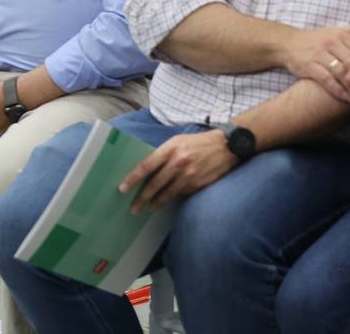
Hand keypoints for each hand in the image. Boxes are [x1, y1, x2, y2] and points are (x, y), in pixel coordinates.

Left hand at [118, 129, 236, 212]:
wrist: (227, 146)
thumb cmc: (197, 142)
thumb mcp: (177, 141)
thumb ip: (162, 154)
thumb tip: (147, 169)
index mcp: (169, 149)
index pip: (146, 166)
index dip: (133, 178)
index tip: (123, 188)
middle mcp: (178, 162)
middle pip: (155, 184)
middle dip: (142, 197)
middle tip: (133, 207)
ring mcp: (190, 175)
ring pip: (168, 193)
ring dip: (157, 203)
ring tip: (148, 208)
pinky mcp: (199, 184)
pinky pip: (182, 193)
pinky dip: (174, 197)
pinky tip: (168, 201)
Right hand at [282, 16, 349, 101]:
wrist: (286, 43)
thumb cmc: (314, 39)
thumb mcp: (333, 31)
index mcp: (339, 35)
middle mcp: (330, 43)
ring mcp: (318, 55)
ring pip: (342, 72)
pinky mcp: (309, 66)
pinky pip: (327, 80)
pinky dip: (338, 90)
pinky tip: (347, 98)